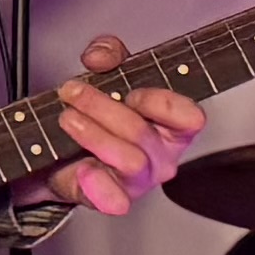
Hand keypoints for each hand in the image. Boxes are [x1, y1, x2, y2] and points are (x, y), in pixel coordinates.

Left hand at [38, 35, 203, 216]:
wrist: (65, 156)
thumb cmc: (100, 116)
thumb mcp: (108, 75)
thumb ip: (108, 54)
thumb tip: (100, 56)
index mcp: (172, 126)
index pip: (189, 118)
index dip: (159, 102)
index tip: (131, 92)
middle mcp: (161, 156)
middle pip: (143, 133)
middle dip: (101, 106)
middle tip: (73, 93)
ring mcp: (140, 180)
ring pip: (130, 160)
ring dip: (92, 133)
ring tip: (67, 119)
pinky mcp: (114, 199)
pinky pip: (114, 199)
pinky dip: (98, 185)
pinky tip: (84, 169)